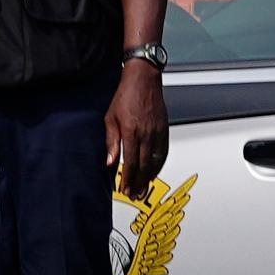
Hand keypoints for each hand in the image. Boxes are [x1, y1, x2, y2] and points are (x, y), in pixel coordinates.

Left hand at [107, 60, 168, 198]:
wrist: (143, 80)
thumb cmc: (125, 96)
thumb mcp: (110, 118)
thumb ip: (111, 142)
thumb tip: (110, 162)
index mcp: (131, 132)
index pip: (129, 162)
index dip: (127, 178)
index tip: (124, 188)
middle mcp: (146, 133)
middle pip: (143, 166)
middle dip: (138, 183)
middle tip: (135, 194)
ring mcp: (157, 132)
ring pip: (155, 161)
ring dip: (149, 177)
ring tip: (143, 188)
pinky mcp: (164, 129)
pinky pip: (163, 152)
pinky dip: (159, 165)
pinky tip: (154, 172)